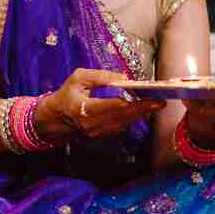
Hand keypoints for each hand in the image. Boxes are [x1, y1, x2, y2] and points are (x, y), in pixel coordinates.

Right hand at [37, 68, 164, 141]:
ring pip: (124, 123)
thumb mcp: (78, 78)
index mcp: (83, 108)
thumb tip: (123, 78)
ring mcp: (97, 133)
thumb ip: (100, 76)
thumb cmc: (66, 95)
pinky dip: (132, 119)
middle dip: (143, 109)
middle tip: (160, 102)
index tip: (147, 96)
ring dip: (141, 114)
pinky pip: (120, 127)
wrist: (54, 120)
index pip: (112, 105)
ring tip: (156, 104)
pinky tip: (141, 110)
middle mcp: (91, 124)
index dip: (131, 101)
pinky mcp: (101, 136)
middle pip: (123, 116)